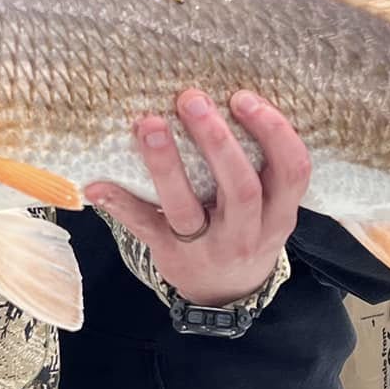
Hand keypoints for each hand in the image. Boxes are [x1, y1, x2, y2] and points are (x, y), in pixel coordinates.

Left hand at [85, 89, 309, 304]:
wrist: (226, 293)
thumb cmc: (246, 229)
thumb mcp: (269, 208)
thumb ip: (261, 165)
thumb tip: (227, 95)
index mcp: (278, 213)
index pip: (292, 169)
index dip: (274, 131)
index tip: (243, 97)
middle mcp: (248, 232)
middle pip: (241, 187)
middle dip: (217, 140)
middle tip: (192, 99)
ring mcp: (207, 247)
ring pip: (187, 208)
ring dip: (166, 164)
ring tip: (149, 125)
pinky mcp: (171, 255)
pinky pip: (144, 227)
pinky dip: (120, 203)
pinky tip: (97, 183)